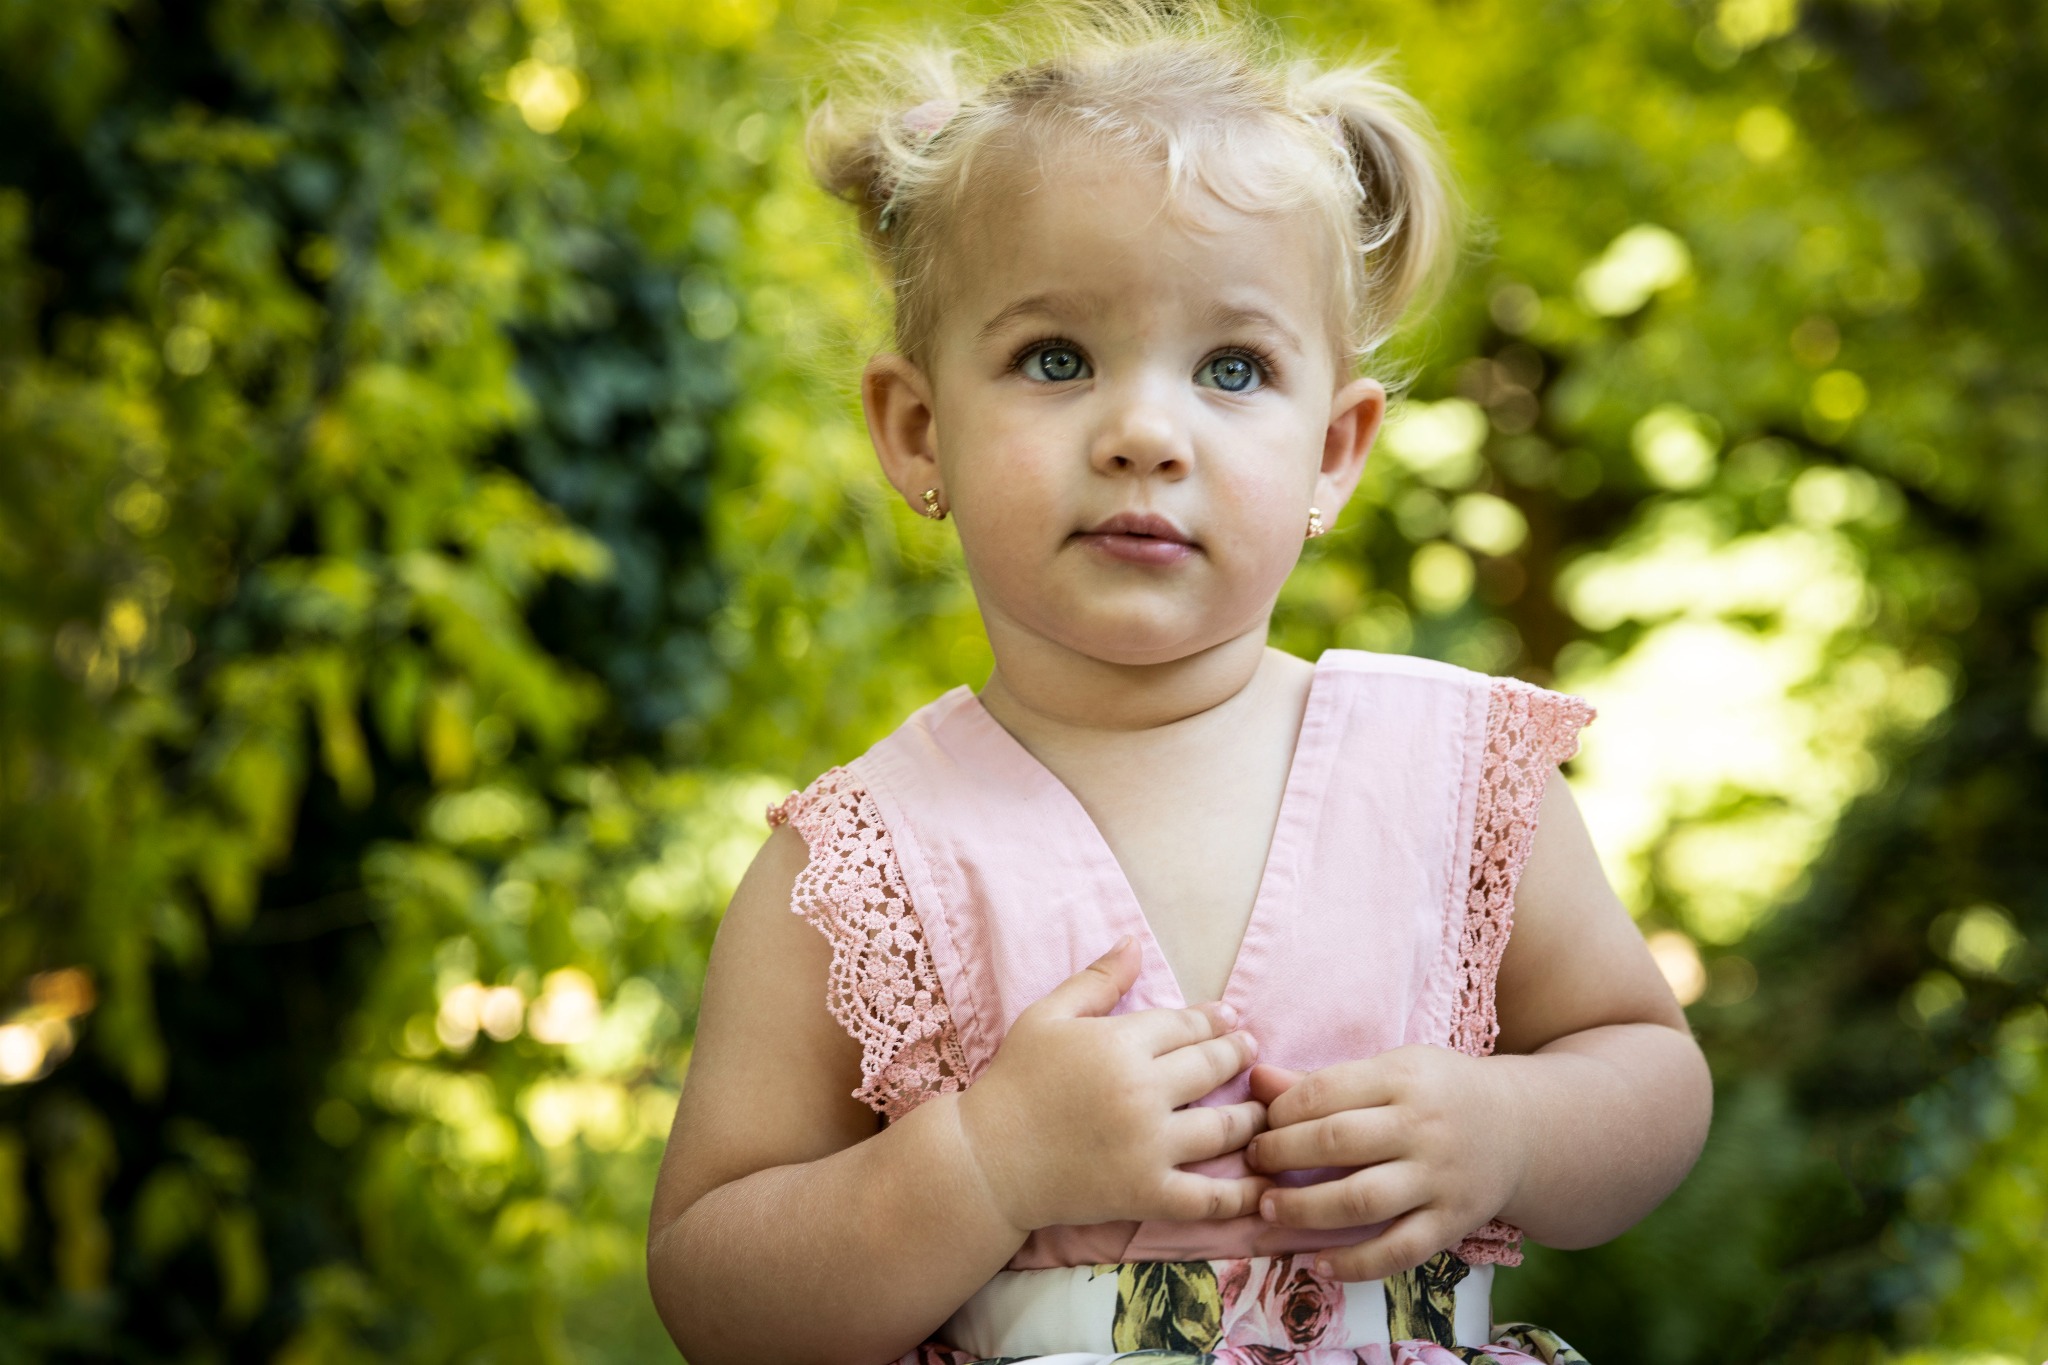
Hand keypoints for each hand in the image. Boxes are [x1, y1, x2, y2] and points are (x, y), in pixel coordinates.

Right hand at [956, 936, 1269, 1234]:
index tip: (1231, 1018)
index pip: (1188, 1025)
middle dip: (1238, 1055)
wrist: (986, 1160)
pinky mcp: (1147, 1194)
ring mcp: (1149, 1147)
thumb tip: (1134, 942)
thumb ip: (1096, 981)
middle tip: (1252, 1051)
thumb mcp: (1046, 1017)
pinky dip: (1243, 1194)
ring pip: (1224, 1127)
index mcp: (1119, 1044)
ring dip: (1251, 1116)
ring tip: (1262, 1110)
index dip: (1215, 1020)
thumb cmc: (1013, 1082)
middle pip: (1212, 1067)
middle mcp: (1143, 1092)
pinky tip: (1266, 1186)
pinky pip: (1209, 1198)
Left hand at [1245, 1046, 1528, 1280]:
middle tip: (1253, 1163)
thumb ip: (1324, 1081)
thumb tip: (1256, 1079)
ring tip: (1269, 1208)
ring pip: (1364, 1200)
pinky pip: (1399, 1250)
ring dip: (1306, 1209)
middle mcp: (1423, 1127)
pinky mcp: (1451, 1223)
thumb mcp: (1391, 1070)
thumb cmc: (1437, 1093)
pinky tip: (1318, 1263)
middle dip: (1283, 1155)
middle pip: (1340, 1142)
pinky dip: (1355, 1263)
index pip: (1328, 1091)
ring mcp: (1439, 1178)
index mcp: (1404, 1077)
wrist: (1521, 1128)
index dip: (1283, 1110)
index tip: (1261, 1123)